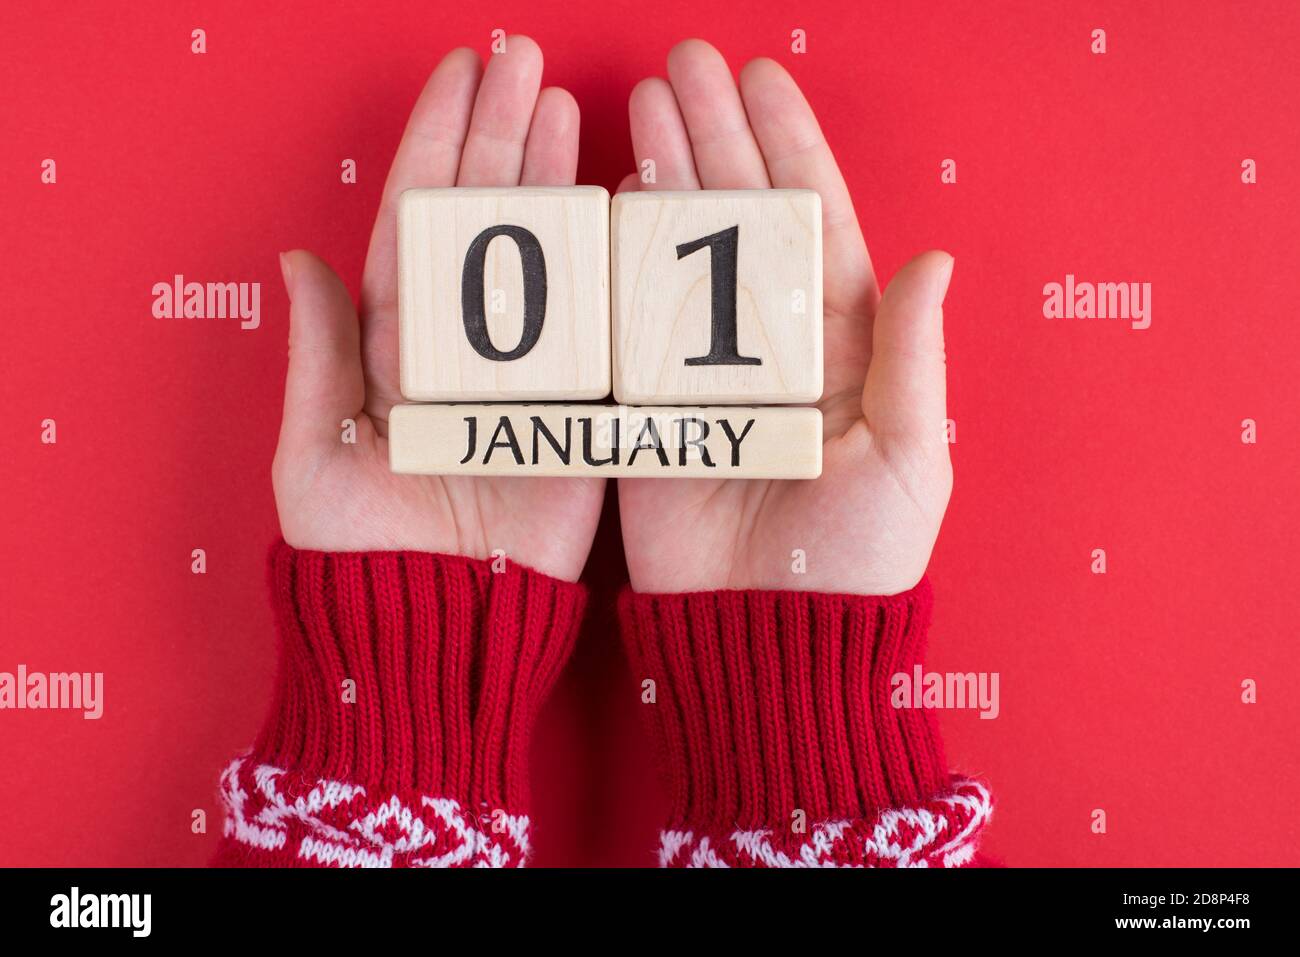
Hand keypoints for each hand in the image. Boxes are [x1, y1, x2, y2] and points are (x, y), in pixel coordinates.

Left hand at [273, 37, 603, 580]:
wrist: (438, 625)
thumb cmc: (361, 551)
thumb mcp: (315, 456)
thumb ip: (321, 359)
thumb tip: (299, 258)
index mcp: (393, 344)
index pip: (416, 221)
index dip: (437, 147)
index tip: (459, 77)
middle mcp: (462, 343)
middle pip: (483, 220)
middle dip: (500, 136)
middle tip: (522, 60)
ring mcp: (525, 368)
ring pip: (542, 257)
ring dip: (551, 180)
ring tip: (565, 107)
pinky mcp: (577, 408)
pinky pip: (598, 327)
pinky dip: (609, 266)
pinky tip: (617, 201)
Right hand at [617, 40, 953, 594]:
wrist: (768, 635)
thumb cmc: (857, 557)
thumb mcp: (908, 456)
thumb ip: (912, 355)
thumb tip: (934, 257)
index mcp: (842, 344)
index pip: (814, 222)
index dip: (788, 147)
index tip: (760, 79)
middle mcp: (772, 342)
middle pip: (741, 218)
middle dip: (714, 137)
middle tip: (683, 65)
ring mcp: (705, 367)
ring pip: (682, 251)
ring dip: (665, 176)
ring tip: (645, 104)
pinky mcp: (650, 404)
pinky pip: (631, 317)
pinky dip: (620, 258)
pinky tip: (613, 196)